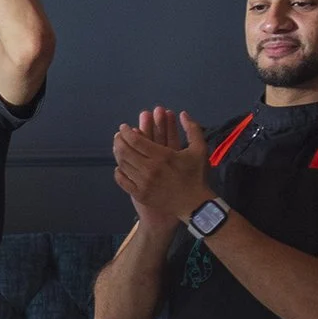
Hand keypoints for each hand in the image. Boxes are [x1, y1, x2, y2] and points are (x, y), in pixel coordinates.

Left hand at [113, 107, 213, 230]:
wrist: (195, 205)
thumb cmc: (196, 176)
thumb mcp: (200, 150)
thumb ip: (192, 129)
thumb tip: (182, 113)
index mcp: (162, 156)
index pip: (136, 140)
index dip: (126, 132)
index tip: (124, 127)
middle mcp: (149, 169)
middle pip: (125, 151)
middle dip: (119, 140)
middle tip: (118, 135)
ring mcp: (143, 183)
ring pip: (123, 165)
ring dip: (117, 154)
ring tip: (118, 147)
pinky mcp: (140, 195)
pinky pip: (123, 181)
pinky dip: (119, 172)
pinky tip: (120, 167)